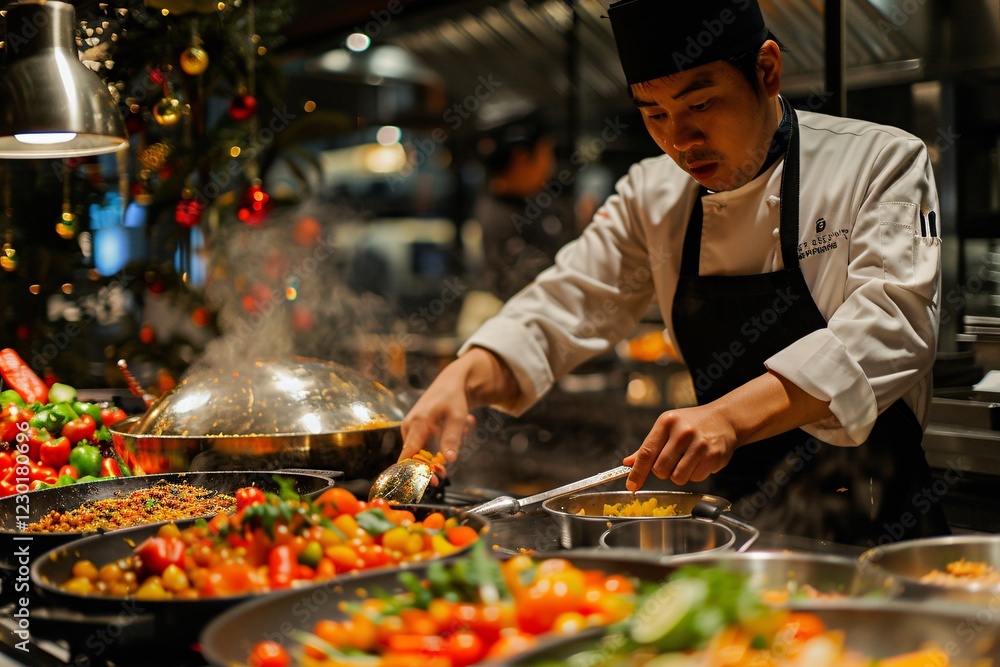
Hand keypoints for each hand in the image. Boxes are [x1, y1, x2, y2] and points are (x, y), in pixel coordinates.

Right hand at [399, 347, 519, 464]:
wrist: (450, 382)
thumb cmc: (454, 397)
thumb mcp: (458, 417)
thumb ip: (452, 439)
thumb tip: (449, 461)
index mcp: (417, 423)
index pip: (408, 454)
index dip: (415, 472)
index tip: (429, 483)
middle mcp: (409, 427)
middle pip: (414, 458)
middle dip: (431, 467)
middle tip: (445, 476)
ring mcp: (411, 429)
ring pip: (422, 453)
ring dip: (440, 452)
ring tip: (464, 428)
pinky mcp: (416, 431)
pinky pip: (426, 446)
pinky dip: (441, 444)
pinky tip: (460, 426)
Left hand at [623, 405, 736, 490]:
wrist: (724, 419)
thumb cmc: (691, 424)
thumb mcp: (667, 427)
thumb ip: (648, 447)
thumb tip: (628, 463)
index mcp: (667, 422)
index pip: (646, 452)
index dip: (637, 472)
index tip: (631, 485)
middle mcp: (682, 432)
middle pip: (660, 469)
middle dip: (663, 471)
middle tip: (672, 461)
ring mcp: (700, 444)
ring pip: (678, 478)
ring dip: (679, 475)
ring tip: (687, 460)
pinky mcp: (713, 456)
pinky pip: (696, 478)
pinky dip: (695, 474)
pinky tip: (700, 460)